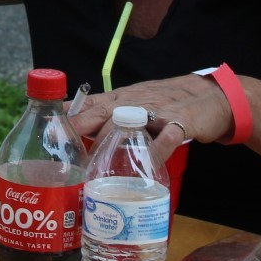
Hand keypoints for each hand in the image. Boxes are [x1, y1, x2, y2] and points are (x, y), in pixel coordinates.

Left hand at [73, 73, 234, 161]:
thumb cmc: (166, 104)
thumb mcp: (136, 103)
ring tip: (97, 159)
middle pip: (105, 110)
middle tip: (65, 141)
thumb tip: (76, 124)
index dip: (71, 112)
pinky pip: (168, 136)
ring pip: (131, 120)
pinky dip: (157, 150)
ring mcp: (159, 110)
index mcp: (123, 98)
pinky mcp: (182, 121)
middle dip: (83, 124)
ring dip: (113, 138)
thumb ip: (110, 113)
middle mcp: (136, 101)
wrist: (210, 97)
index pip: (92, 102)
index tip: (50, 124)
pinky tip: (148, 163)